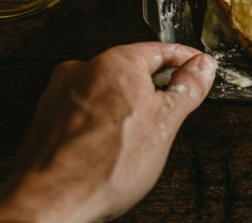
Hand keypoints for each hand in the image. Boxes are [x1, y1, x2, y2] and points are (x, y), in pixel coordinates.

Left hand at [0, 42, 216, 222]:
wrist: (50, 201)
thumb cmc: (103, 167)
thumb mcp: (164, 124)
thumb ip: (188, 88)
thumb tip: (202, 67)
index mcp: (116, 62)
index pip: (162, 49)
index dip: (186, 59)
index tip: (199, 68)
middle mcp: (84, 69)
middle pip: (132, 68)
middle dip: (155, 86)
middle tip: (173, 109)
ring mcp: (62, 93)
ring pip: (107, 90)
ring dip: (127, 105)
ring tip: (138, 137)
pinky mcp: (48, 116)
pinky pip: (86, 109)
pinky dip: (103, 120)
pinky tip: (110, 145)